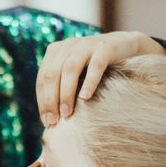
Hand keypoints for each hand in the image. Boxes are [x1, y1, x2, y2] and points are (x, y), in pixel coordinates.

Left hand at [36, 31, 165, 125]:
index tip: (47, 121)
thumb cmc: (94, 66)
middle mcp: (67, 45)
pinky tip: (85, 97)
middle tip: (54, 120)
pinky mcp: (104, 48)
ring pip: (69, 70)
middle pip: (51, 74)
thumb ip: (60, 85)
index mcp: (55, 51)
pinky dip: (89, 82)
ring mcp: (86, 45)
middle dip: (50, 100)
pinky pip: (95, 66)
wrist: (123, 45)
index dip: (42, 101)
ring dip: (66, 93)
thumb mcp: (74, 72)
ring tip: (67, 113)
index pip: (42, 79)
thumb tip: (49, 118)